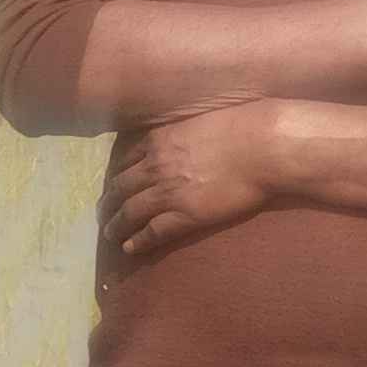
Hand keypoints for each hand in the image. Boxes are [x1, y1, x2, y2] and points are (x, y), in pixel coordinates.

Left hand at [104, 103, 286, 261]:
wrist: (264, 146)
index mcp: (159, 139)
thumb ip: (183, 129)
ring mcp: (168, 191)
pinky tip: (129, 248)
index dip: (116, 175)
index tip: (113, 184)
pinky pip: (152, 231)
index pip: (125, 160)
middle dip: (108, 202)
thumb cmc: (243, 125)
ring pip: (129, 212)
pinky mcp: (185, 215)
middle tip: (102, 213)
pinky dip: (137, 241)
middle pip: (119, 187)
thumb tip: (184, 134)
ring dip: (115, 225)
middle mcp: (155, 165)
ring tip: (109, 234)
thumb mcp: (201, 118)